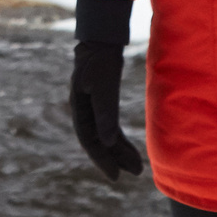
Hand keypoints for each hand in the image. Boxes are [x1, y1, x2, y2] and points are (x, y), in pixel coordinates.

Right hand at [69, 0, 142, 181]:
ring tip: (137, 167)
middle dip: (114, 158)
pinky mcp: (102, 102)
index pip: (89, 140)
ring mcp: (92, 107)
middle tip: (132, 174)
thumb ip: (105, 113)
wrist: (101, 40)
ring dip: (120, 150)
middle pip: (98, 141)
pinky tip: (130, 147)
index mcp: (79, 108)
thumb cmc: (100, 60)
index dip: (102, 159)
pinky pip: (110, 125)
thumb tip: (107, 142)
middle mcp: (84, 111)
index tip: (116, 176)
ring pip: (106, 135)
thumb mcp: (104, 86)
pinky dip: (120, 138)